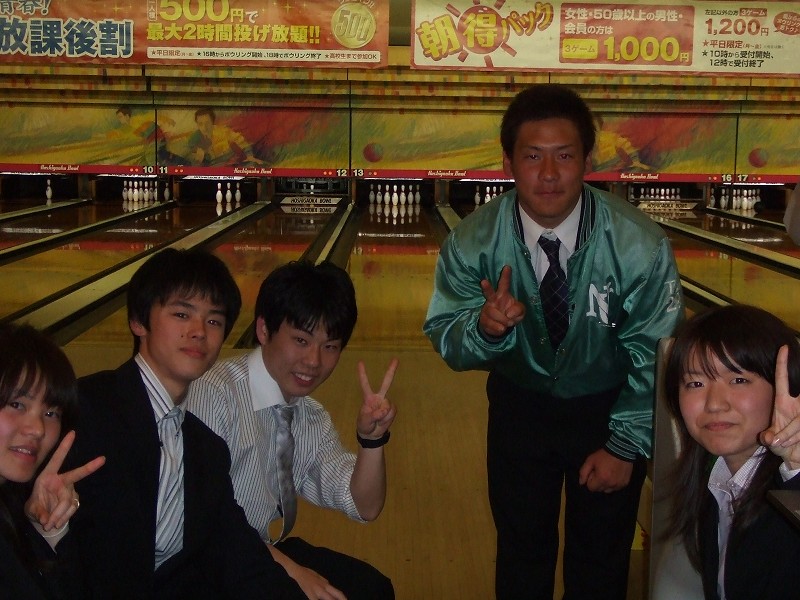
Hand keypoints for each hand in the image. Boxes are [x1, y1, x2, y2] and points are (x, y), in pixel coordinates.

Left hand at [24, 430, 105, 530]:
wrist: (43, 518)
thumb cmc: (36, 506)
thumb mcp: (31, 509)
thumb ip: (38, 512)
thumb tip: (47, 518)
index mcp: (48, 476)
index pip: (57, 459)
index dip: (64, 446)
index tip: (73, 433)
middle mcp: (62, 480)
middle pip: (77, 475)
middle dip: (90, 467)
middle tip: (103, 459)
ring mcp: (70, 490)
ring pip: (69, 501)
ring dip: (60, 514)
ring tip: (50, 524)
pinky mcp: (74, 500)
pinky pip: (72, 509)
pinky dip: (63, 517)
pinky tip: (56, 523)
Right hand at [269, 543, 346, 599]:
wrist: (297, 571)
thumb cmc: (307, 574)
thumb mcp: (319, 577)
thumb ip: (325, 583)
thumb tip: (330, 587)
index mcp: (326, 584)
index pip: (338, 593)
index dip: (343, 599)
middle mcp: (324, 588)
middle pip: (335, 596)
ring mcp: (317, 591)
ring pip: (328, 599)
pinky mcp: (310, 594)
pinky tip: (317, 599)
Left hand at [356, 358, 397, 439]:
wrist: (372, 434)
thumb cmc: (365, 425)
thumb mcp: (364, 421)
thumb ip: (372, 415)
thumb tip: (383, 410)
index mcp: (368, 398)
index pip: (365, 384)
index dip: (362, 374)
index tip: (360, 362)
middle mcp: (379, 397)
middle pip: (386, 382)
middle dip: (391, 371)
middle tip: (396, 359)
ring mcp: (386, 403)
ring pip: (388, 406)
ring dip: (383, 416)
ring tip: (377, 421)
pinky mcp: (392, 409)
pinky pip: (392, 412)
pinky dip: (387, 418)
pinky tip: (383, 421)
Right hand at [479, 265, 525, 337]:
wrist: (500, 328)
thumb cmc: (511, 315)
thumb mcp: (520, 312)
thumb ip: (519, 310)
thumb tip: (509, 314)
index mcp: (503, 294)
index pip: (504, 284)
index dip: (506, 276)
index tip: (507, 267)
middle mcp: (493, 300)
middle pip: (489, 293)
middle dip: (486, 287)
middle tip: (483, 281)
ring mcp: (486, 309)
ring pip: (493, 313)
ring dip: (502, 320)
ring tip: (508, 323)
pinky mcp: (483, 319)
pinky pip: (491, 324)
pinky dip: (499, 328)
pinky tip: (501, 328)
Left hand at [578, 448, 632, 492]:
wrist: (621, 450)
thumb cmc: (604, 455)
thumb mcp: (590, 460)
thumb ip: (583, 472)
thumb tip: (581, 483)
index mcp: (601, 479)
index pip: (591, 488)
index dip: (590, 480)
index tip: (594, 472)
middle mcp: (610, 485)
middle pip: (599, 490)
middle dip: (597, 483)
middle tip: (600, 472)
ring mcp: (618, 485)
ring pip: (607, 490)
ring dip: (605, 485)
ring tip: (607, 474)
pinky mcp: (625, 484)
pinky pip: (616, 488)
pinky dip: (613, 484)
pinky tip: (614, 475)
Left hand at [761, 345, 799, 469]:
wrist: (795, 456)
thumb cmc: (783, 442)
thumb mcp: (774, 439)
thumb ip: (771, 436)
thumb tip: (770, 438)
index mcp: (783, 402)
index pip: (783, 379)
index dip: (783, 364)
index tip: (783, 348)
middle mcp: (797, 404)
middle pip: (798, 391)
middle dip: (793, 402)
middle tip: (790, 399)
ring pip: (799, 419)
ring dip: (789, 432)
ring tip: (781, 441)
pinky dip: (793, 437)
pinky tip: (787, 442)